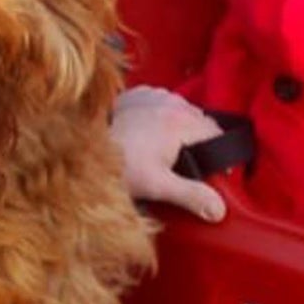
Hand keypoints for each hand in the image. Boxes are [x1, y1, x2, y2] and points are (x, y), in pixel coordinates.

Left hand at [110, 85, 226, 220]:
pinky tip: (150, 131)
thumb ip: (192, 195)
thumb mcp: (160, 186)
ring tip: (168, 148)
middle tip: (188, 163)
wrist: (83, 150)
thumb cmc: (122, 169)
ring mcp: (153, 94)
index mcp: (181, 121)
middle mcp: (170, 101)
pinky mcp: (137, 93)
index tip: (212, 171)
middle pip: (199, 119)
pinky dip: (160, 113)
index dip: (218, 152)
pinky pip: (160, 101)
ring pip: (181, 108)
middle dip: (199, 139)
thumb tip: (220, 210)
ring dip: (180, 124)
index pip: (216, 132)